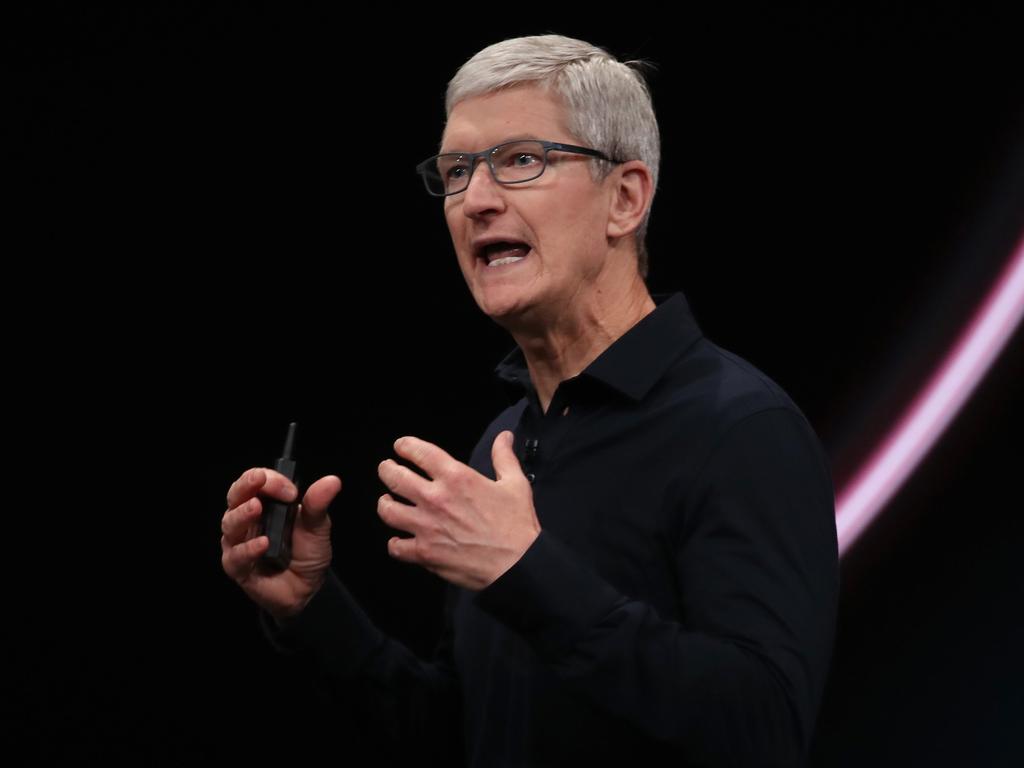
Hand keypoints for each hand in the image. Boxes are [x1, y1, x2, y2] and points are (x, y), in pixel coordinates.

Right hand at [220, 467, 341, 619]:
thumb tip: (332, 481)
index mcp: (265, 503)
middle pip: (236, 496)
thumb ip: (318, 504)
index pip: (258, 482)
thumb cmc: (307, 553)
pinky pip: (236, 556)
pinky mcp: (237, 567)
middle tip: (258, 479)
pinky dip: (248, 549)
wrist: (308, 588)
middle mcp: (247, 519)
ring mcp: (239, 542)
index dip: (271, 480)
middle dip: (246, 485)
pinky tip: (262, 544)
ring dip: (242, 514)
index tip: (291, 490)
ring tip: (256, 508)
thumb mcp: (317, 526)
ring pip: (230, 524)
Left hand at [376, 430, 540, 590]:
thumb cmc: (517, 525)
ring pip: (388, 511)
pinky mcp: (425, 553)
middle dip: (387, 469)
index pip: (419, 452)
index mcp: (456, 477)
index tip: (401, 446)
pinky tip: (398, 540)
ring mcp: (427, 527)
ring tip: (387, 501)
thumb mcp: (515, 484)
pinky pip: (396, 547)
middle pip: (395, 477)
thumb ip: (504, 457)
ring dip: (384, 503)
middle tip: (386, 468)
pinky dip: (395, 543)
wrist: (518, 564)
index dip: (405, 445)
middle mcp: (436, 499)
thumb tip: (504, 437)